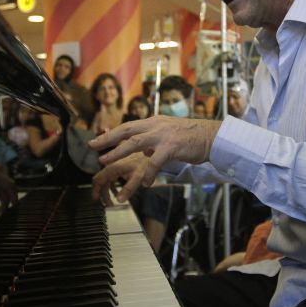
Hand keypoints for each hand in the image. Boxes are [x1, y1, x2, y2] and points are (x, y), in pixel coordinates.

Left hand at [89, 116, 220, 187]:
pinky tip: (145, 184)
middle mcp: (156, 125)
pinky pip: (155, 162)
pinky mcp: (172, 147)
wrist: (213, 137)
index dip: (112, 133)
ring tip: (104, 162)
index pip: (129, 126)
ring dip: (117, 152)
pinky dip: (148, 173)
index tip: (98, 139)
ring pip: (135, 142)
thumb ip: (154, 141)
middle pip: (126, 130)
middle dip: (107, 139)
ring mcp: (163, 135)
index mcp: (155, 122)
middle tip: (92, 146)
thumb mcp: (169, 135)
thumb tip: (142, 151)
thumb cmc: (193, 138)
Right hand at [91, 152, 149, 203]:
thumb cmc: (146, 161)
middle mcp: (112, 165)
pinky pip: (113, 177)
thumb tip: (120, 200)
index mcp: (112, 167)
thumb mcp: (138, 177)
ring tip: (113, 201)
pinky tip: (118, 192)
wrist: (152, 149)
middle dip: (103, 193)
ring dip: (108, 191)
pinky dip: (113, 186)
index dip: (95, 191)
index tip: (95, 200)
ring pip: (107, 179)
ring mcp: (116, 164)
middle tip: (107, 204)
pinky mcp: (121, 165)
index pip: (98, 180)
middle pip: (101, 181)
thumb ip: (128, 189)